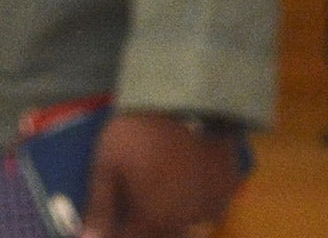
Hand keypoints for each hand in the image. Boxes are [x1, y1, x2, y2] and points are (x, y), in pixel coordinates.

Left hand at [81, 112, 243, 237]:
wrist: (186, 103)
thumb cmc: (138, 135)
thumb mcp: (107, 166)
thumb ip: (100, 208)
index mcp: (152, 221)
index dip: (118, 235)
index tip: (114, 226)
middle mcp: (184, 224)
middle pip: (163, 237)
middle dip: (147, 229)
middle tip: (137, 211)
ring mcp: (210, 209)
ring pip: (190, 230)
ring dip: (173, 224)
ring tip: (159, 202)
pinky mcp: (228, 192)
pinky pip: (212, 211)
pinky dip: (197, 209)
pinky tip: (186, 191)